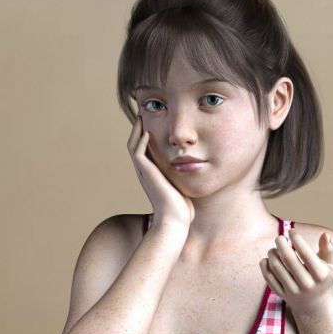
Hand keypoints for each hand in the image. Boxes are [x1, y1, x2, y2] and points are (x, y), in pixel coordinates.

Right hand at [127, 114, 194, 228]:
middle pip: (136, 144)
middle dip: (139, 128)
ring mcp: (143, 173)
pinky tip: (148, 130)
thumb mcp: (185, 187)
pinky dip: (140, 140)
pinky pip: (137, 152)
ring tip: (142, 114)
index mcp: (153, 174)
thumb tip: (199, 169)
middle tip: (144, 112)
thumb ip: (186, 177)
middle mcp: (145, 172)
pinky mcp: (145, 174)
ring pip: (133, 145)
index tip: (155, 121)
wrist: (175, 221)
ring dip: (137, 129)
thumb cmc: (182, 209)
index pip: (146, 149)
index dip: (147, 135)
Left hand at [259, 230, 332, 318]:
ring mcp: (293, 290)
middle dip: (281, 244)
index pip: (306, 254)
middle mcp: (306, 284)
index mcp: (320, 275)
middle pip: (288, 259)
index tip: (291, 231)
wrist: (314, 305)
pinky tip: (268, 259)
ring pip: (276, 267)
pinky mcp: (281, 294)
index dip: (297, 239)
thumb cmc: (322, 278)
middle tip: (279, 238)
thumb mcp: (331, 265)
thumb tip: (324, 234)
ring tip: (273, 249)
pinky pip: (268, 277)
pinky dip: (265, 265)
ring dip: (272, 254)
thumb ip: (329, 249)